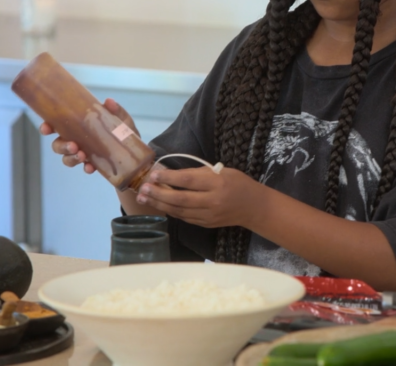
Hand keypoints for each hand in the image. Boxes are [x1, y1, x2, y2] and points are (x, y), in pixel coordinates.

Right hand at [40, 98, 138, 173]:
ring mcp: (82, 154)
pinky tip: (91, 167)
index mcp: (78, 126)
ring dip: (71, 157)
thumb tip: (109, 101)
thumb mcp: (121, 120)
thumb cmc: (122, 132)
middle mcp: (76, 141)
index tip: (46, 128)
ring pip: (66, 158)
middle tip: (73, 145)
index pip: (57, 126)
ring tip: (82, 156)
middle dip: (61, 146)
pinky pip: (84, 168)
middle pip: (57, 145)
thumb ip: (116, 111)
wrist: (136, 152)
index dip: (47, 127)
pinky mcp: (92, 165)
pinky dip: (86, 168)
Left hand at [135, 166, 264, 228]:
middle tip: (142, 188)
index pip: (189, 181)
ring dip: (160, 204)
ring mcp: (208, 215)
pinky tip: (160, 205)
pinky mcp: (206, 224)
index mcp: (217, 183)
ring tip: (144, 198)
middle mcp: (212, 201)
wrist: (253, 207)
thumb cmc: (238, 183)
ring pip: (179, 211)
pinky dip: (171, 211)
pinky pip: (185, 218)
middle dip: (159, 194)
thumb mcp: (223, 171)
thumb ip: (200, 173)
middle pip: (180, 199)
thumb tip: (174, 174)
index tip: (154, 174)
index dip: (169, 178)